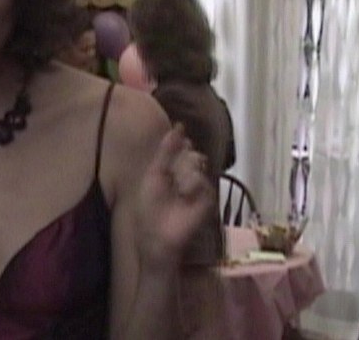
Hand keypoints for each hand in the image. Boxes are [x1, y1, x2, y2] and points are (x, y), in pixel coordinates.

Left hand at [135, 124, 214, 269]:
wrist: (156, 233)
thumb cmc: (150, 206)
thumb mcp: (154, 173)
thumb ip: (166, 150)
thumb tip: (178, 126)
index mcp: (174, 171)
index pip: (183, 149)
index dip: (180, 142)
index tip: (177, 136)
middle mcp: (189, 177)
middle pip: (193, 154)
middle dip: (182, 158)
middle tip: (173, 174)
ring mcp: (199, 189)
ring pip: (197, 164)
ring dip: (183, 173)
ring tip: (176, 189)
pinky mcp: (207, 200)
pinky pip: (202, 180)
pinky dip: (190, 185)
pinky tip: (184, 195)